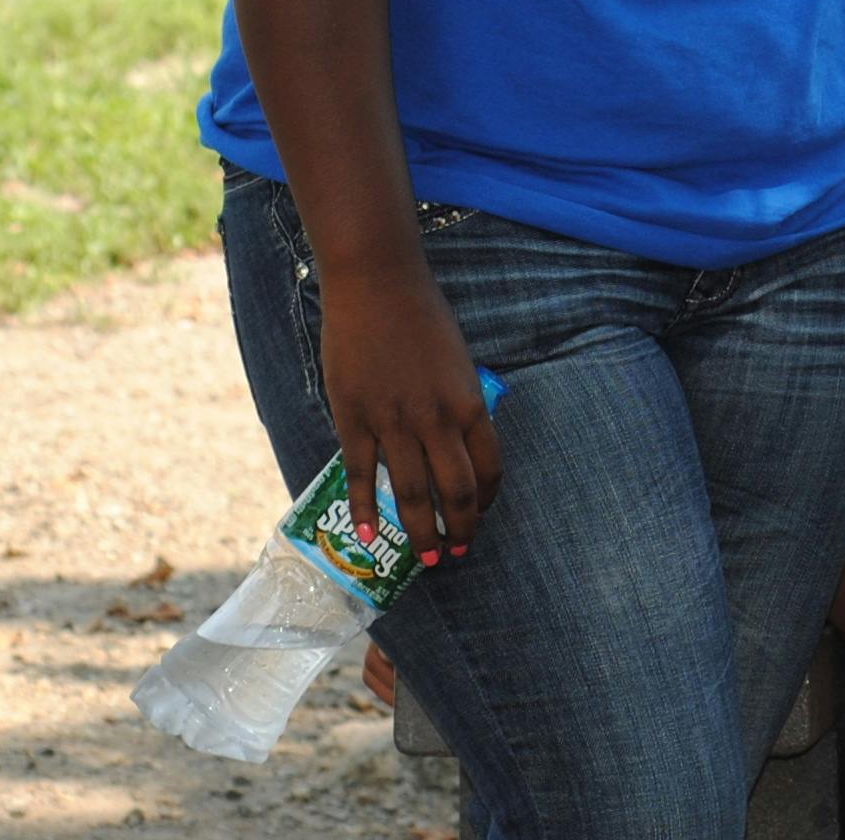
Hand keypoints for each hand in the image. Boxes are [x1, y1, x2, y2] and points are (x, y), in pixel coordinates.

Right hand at [312, 259, 499, 565]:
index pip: (489, 467)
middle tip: (457, 553)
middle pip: (456, 490)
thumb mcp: (457, 361)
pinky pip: (362, 476)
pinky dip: (367, 510)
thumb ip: (458, 401)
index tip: (482, 514)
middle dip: (460, 528)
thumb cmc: (422, 316)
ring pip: (412, 493)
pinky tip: (371, 536)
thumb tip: (458, 436)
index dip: (488, 500)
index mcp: (470, 402)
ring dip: (421, 531)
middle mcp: (437, 419)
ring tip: (426, 558)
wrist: (378, 285)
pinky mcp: (354, 419)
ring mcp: (394, 422)